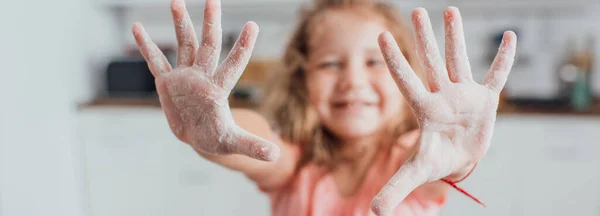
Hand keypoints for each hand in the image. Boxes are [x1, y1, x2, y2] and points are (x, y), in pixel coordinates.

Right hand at [131, 0, 279, 160]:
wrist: (199, 137)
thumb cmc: (218, 139)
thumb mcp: (234, 143)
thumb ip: (253, 146)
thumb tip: (275, 155)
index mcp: (218, 89)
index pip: (233, 64)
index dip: (242, 47)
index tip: (253, 25)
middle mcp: (203, 77)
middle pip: (208, 45)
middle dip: (210, 23)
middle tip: (213, 0)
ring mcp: (185, 77)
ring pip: (184, 45)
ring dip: (180, 24)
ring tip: (176, 1)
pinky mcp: (167, 83)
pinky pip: (155, 62)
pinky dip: (146, 46)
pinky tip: (137, 27)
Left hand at [371, 7, 516, 214]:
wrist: (460, 159)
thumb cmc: (436, 160)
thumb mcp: (416, 173)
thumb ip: (395, 188)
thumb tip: (372, 213)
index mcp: (424, 109)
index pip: (406, 80)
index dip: (395, 60)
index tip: (381, 35)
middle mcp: (442, 95)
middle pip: (431, 62)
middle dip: (425, 37)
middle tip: (416, 10)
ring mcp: (463, 94)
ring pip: (459, 61)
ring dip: (456, 37)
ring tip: (450, 10)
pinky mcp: (485, 99)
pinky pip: (495, 76)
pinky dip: (503, 60)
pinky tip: (509, 37)